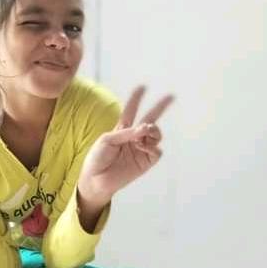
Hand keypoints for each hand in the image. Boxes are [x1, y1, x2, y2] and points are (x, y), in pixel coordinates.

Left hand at [79, 86, 174, 202]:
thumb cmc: (97, 158)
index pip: (131, 111)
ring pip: (156, 134)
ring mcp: (141, 149)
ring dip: (153, 130)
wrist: (96, 180)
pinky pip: (156, 151)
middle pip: (150, 119)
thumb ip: (126, 132)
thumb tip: (145, 128)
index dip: (136, 99)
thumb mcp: (107, 140)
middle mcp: (133, 138)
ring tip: (145, 132)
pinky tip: (143, 147)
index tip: (142, 87)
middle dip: (160, 107)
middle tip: (171, 96)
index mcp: (122, 130)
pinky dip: (152, 146)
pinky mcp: (145, 162)